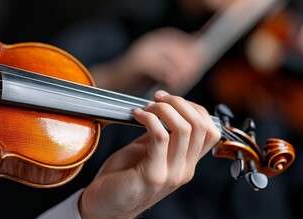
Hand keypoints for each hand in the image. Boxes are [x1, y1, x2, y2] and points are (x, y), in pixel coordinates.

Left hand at [79, 90, 220, 218]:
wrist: (103, 207)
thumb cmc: (122, 178)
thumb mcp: (147, 152)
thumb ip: (160, 136)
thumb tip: (164, 110)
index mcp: (186, 164)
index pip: (210, 130)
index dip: (193, 108)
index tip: (168, 99)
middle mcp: (184, 170)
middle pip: (201, 125)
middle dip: (178, 102)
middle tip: (156, 99)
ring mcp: (171, 174)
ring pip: (184, 128)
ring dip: (163, 109)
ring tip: (145, 109)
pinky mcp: (153, 175)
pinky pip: (161, 137)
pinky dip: (149, 119)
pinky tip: (137, 116)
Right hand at [91, 28, 206, 95]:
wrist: (111, 83)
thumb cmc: (135, 79)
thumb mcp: (160, 67)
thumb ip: (178, 61)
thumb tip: (199, 54)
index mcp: (162, 39)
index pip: (191, 47)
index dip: (195, 62)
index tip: (193, 75)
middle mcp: (156, 42)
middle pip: (187, 54)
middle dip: (190, 71)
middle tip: (184, 84)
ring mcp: (148, 50)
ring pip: (179, 63)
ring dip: (181, 79)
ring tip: (174, 88)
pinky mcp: (141, 62)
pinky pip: (166, 72)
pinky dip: (169, 83)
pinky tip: (165, 89)